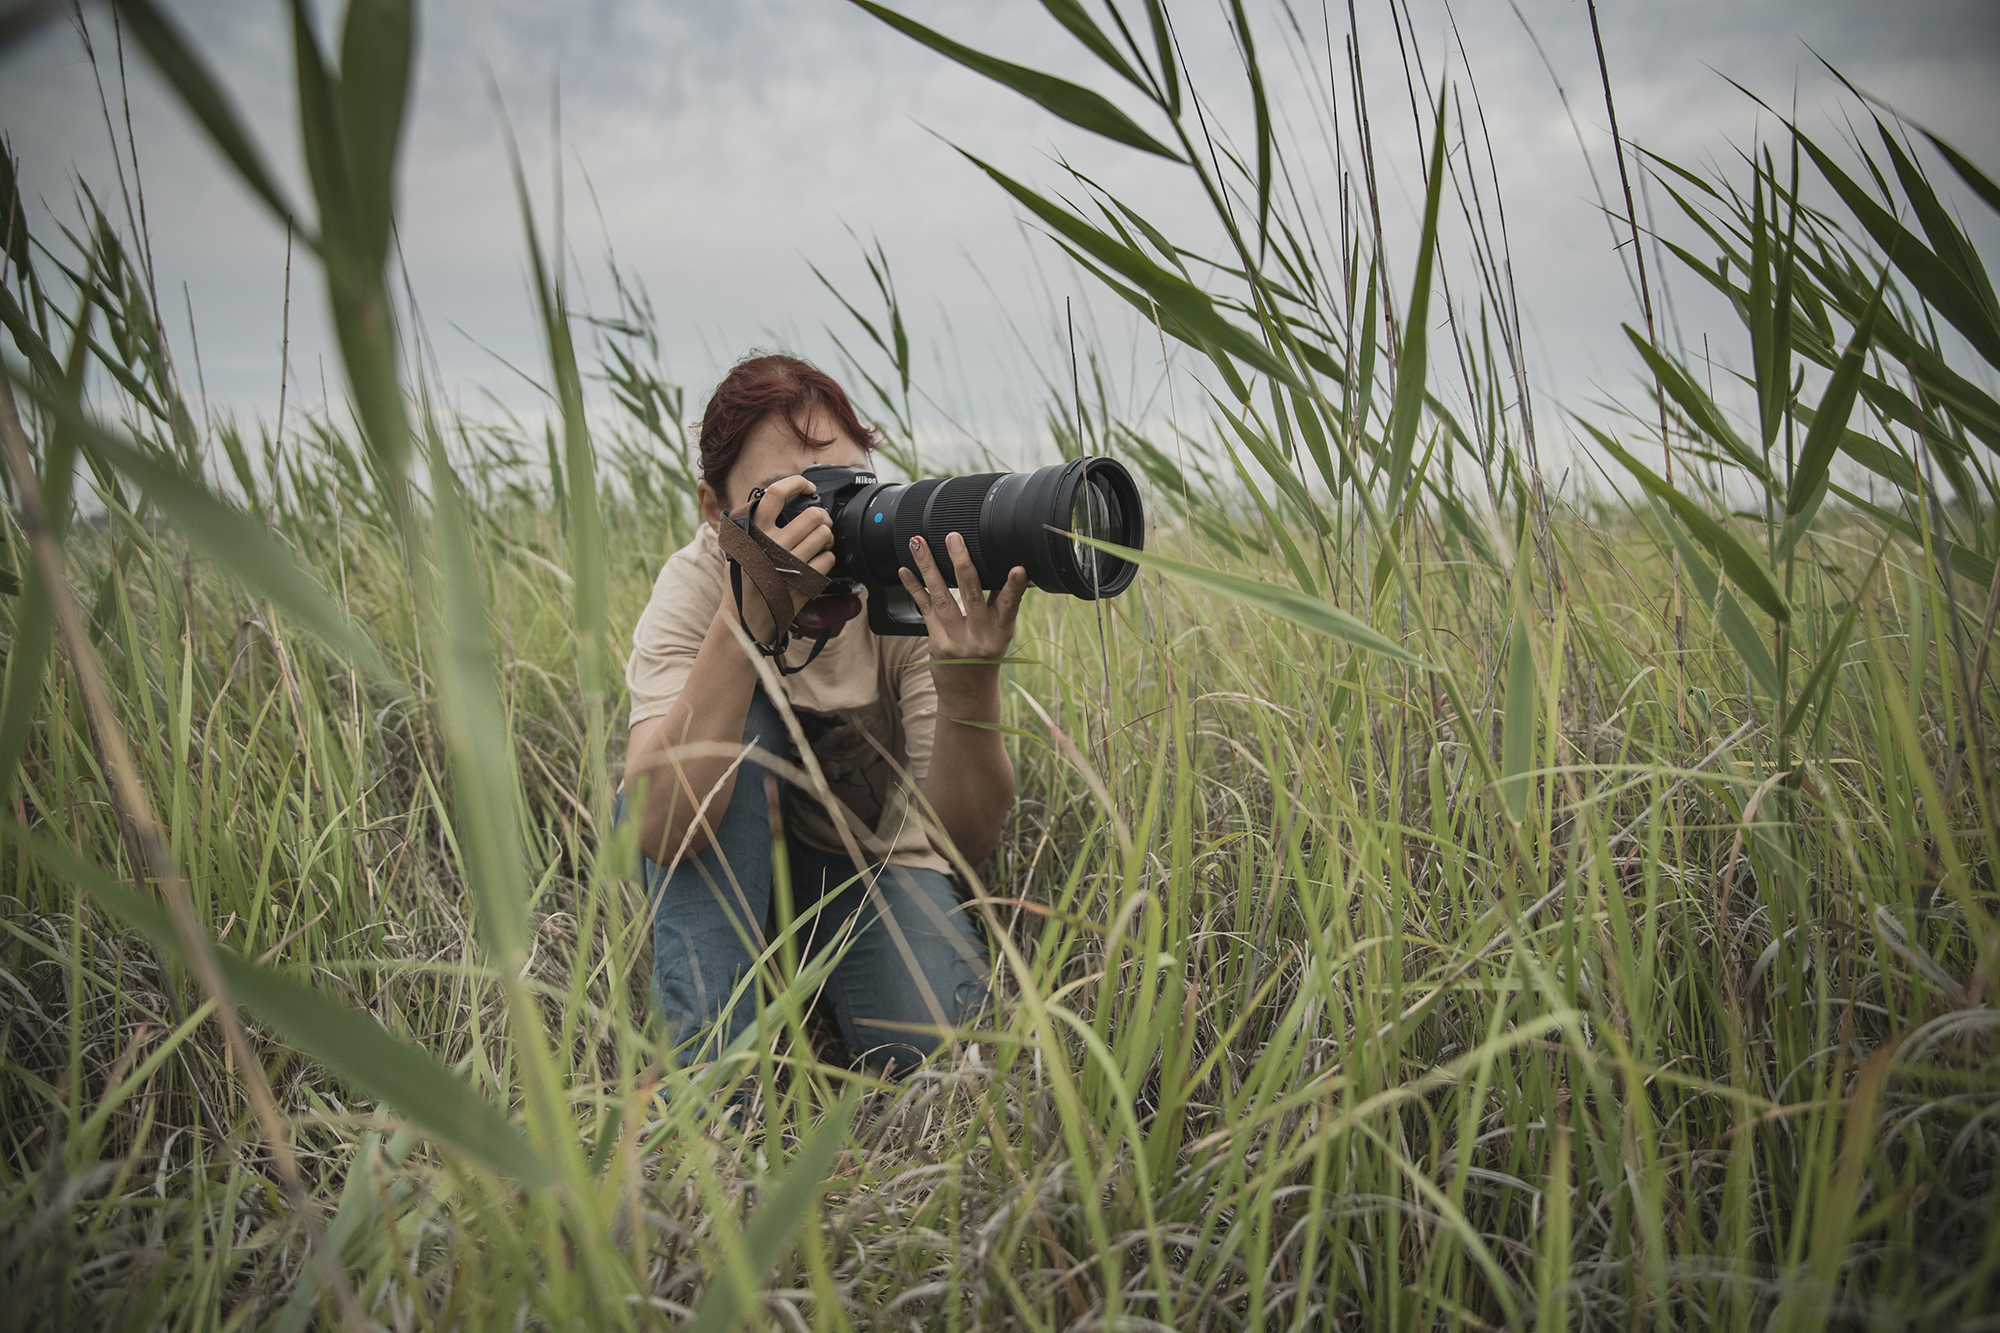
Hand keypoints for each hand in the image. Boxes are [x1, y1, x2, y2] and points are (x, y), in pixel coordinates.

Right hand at [724, 474, 835, 638]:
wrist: (746, 617)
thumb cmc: (743, 578)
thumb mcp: (739, 545)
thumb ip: (754, 522)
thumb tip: (777, 498)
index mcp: (753, 530)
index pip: (776, 493)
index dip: (797, 483)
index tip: (808, 487)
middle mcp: (771, 544)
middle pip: (814, 515)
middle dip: (822, 518)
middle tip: (820, 524)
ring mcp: (789, 563)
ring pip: (825, 535)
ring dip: (827, 538)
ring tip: (820, 544)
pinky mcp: (803, 581)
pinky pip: (828, 559)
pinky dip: (827, 559)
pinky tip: (817, 564)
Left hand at [900, 533, 1027, 706]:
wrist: (968, 693)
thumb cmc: (986, 657)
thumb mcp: (1000, 634)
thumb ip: (1000, 604)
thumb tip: (1009, 568)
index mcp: (1001, 631)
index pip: (1010, 605)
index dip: (1015, 587)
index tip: (1019, 569)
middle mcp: (979, 637)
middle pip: (970, 595)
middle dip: (962, 563)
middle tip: (953, 538)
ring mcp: (955, 640)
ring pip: (941, 597)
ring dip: (928, 567)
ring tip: (919, 544)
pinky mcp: (935, 641)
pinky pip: (924, 608)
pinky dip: (914, 587)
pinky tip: (905, 570)